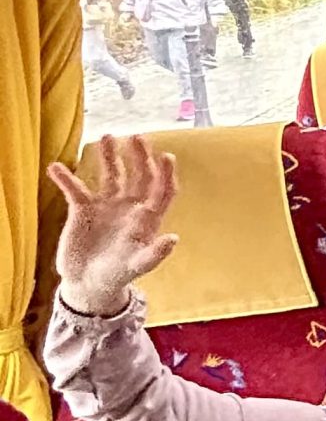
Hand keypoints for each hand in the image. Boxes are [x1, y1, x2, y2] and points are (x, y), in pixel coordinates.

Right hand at [50, 135, 178, 313]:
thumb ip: (155, 254)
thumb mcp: (137, 266)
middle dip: (140, 156)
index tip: (166, 156)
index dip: (166, 174)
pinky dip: (66, 178)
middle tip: (136, 137)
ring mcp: (106, 205)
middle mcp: (129, 206)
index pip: (161, 190)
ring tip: (106, 136)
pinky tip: (56, 167)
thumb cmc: (117, 275)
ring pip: (111, 174)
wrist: (88, 283)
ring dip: (109, 156)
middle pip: (139, 175)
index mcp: (147, 218)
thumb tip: (173, 238)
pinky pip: (75, 189)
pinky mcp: (82, 209)